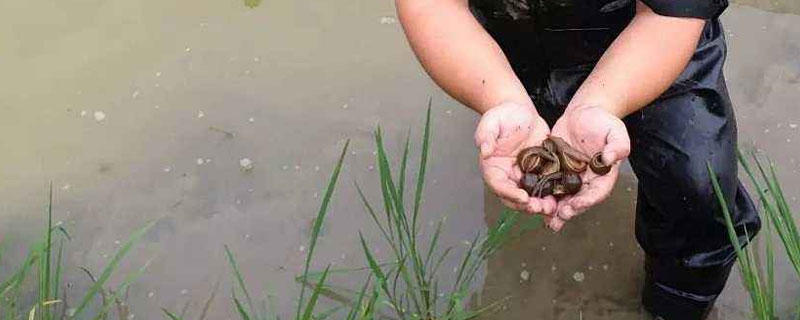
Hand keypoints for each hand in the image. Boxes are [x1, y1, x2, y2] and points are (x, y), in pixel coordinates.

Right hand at [475, 102, 555, 214]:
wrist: (520, 110)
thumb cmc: (502, 115)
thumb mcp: (491, 122)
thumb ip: (486, 136)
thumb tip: (484, 152)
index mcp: (493, 167)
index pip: (499, 185)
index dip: (510, 194)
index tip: (523, 198)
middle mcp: (507, 175)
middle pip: (514, 196)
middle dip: (527, 205)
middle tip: (540, 208)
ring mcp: (523, 175)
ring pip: (530, 195)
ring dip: (540, 204)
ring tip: (552, 208)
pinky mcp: (539, 171)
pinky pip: (544, 185)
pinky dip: (552, 193)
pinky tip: (562, 197)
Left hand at [547, 105, 630, 230]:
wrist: (584, 111)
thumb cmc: (602, 121)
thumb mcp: (615, 131)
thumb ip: (618, 146)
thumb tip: (610, 159)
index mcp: (602, 175)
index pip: (597, 192)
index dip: (587, 200)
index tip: (576, 205)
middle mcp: (586, 180)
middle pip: (578, 200)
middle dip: (569, 211)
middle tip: (558, 218)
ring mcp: (569, 176)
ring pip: (562, 197)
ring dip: (554, 209)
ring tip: (546, 220)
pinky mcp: (554, 169)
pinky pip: (548, 184)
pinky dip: (541, 194)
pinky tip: (532, 202)